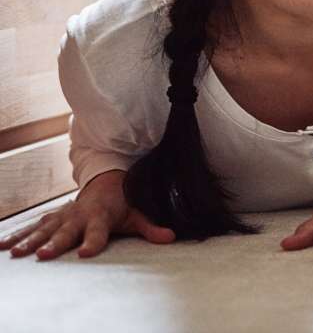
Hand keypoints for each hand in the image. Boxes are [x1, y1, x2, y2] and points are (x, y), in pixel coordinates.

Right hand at [0, 170, 174, 259]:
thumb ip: (151, 228)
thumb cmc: (123, 203)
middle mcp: (78, 216)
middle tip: (44, 255)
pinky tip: (3, 246)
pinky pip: (33, 226)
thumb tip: (171, 237)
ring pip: (44, 229)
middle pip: (66, 232)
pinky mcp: (52, 218)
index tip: (84, 253)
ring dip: (30, 240)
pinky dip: (17, 234)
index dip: (93, 242)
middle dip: (55, 243)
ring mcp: (63, 216)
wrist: (106, 182)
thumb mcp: (138, 214)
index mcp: (100, 217)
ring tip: (16, 253)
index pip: (98, 233)